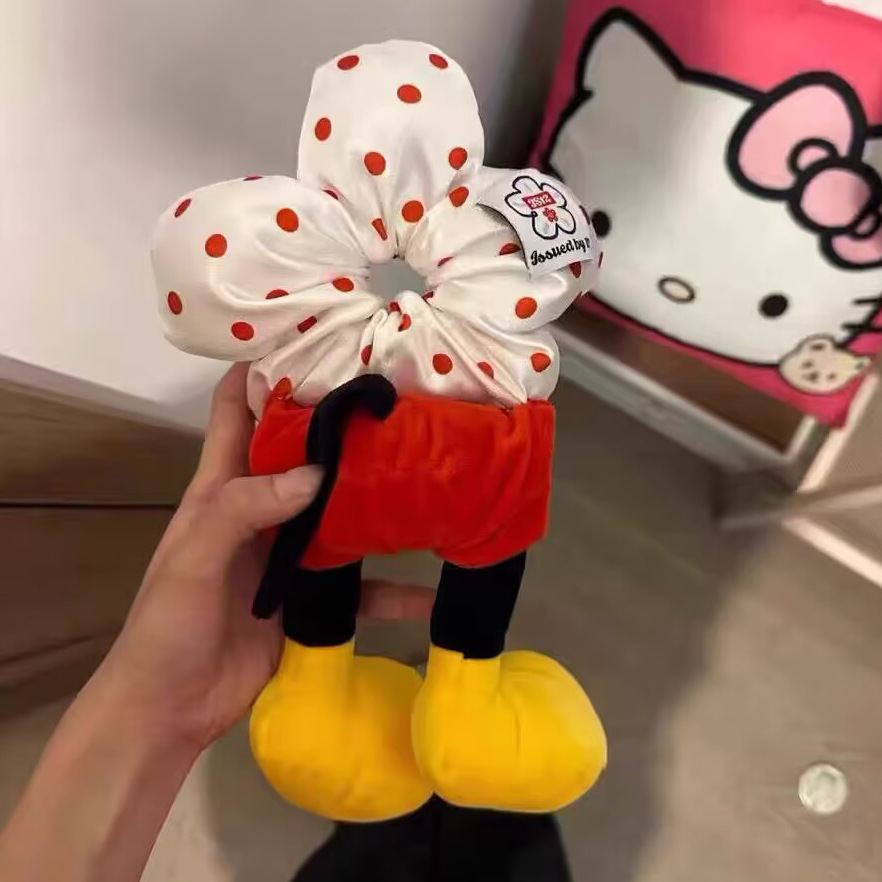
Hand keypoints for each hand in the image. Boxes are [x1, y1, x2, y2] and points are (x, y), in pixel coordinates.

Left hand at [96, 363, 432, 750]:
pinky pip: (360, 588)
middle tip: (396, 401)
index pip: (236, 410)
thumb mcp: (194, 560)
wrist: (172, 710)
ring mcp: (288, 553)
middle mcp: (260, 510)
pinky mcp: (312, 597)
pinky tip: (432, 590)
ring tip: (429, 474)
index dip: (264, 370)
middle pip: (302, 454)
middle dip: (341, 428)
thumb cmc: (169, 626)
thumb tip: (318, 473)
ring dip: (377, 499)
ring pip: (340, 513)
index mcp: (221, 488)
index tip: (315, 341)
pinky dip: (394, 589)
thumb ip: (242, 511)